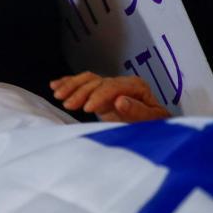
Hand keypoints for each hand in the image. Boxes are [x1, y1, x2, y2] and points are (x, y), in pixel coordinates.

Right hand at [50, 72, 170, 121]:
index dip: (98, 95)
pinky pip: (84, 83)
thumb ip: (137, 111)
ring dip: (71, 86)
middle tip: (68, 105)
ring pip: (87, 80)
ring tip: (57, 95)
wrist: (156, 132)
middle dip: (80, 92)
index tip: (87, 108)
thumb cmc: (157, 128)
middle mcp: (122, 83)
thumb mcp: (152, 122)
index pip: (112, 86)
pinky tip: (55, 85)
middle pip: (97, 81)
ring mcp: (110, 88)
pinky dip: (69, 83)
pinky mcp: (101, 94)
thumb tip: (120, 100)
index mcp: (135, 86)